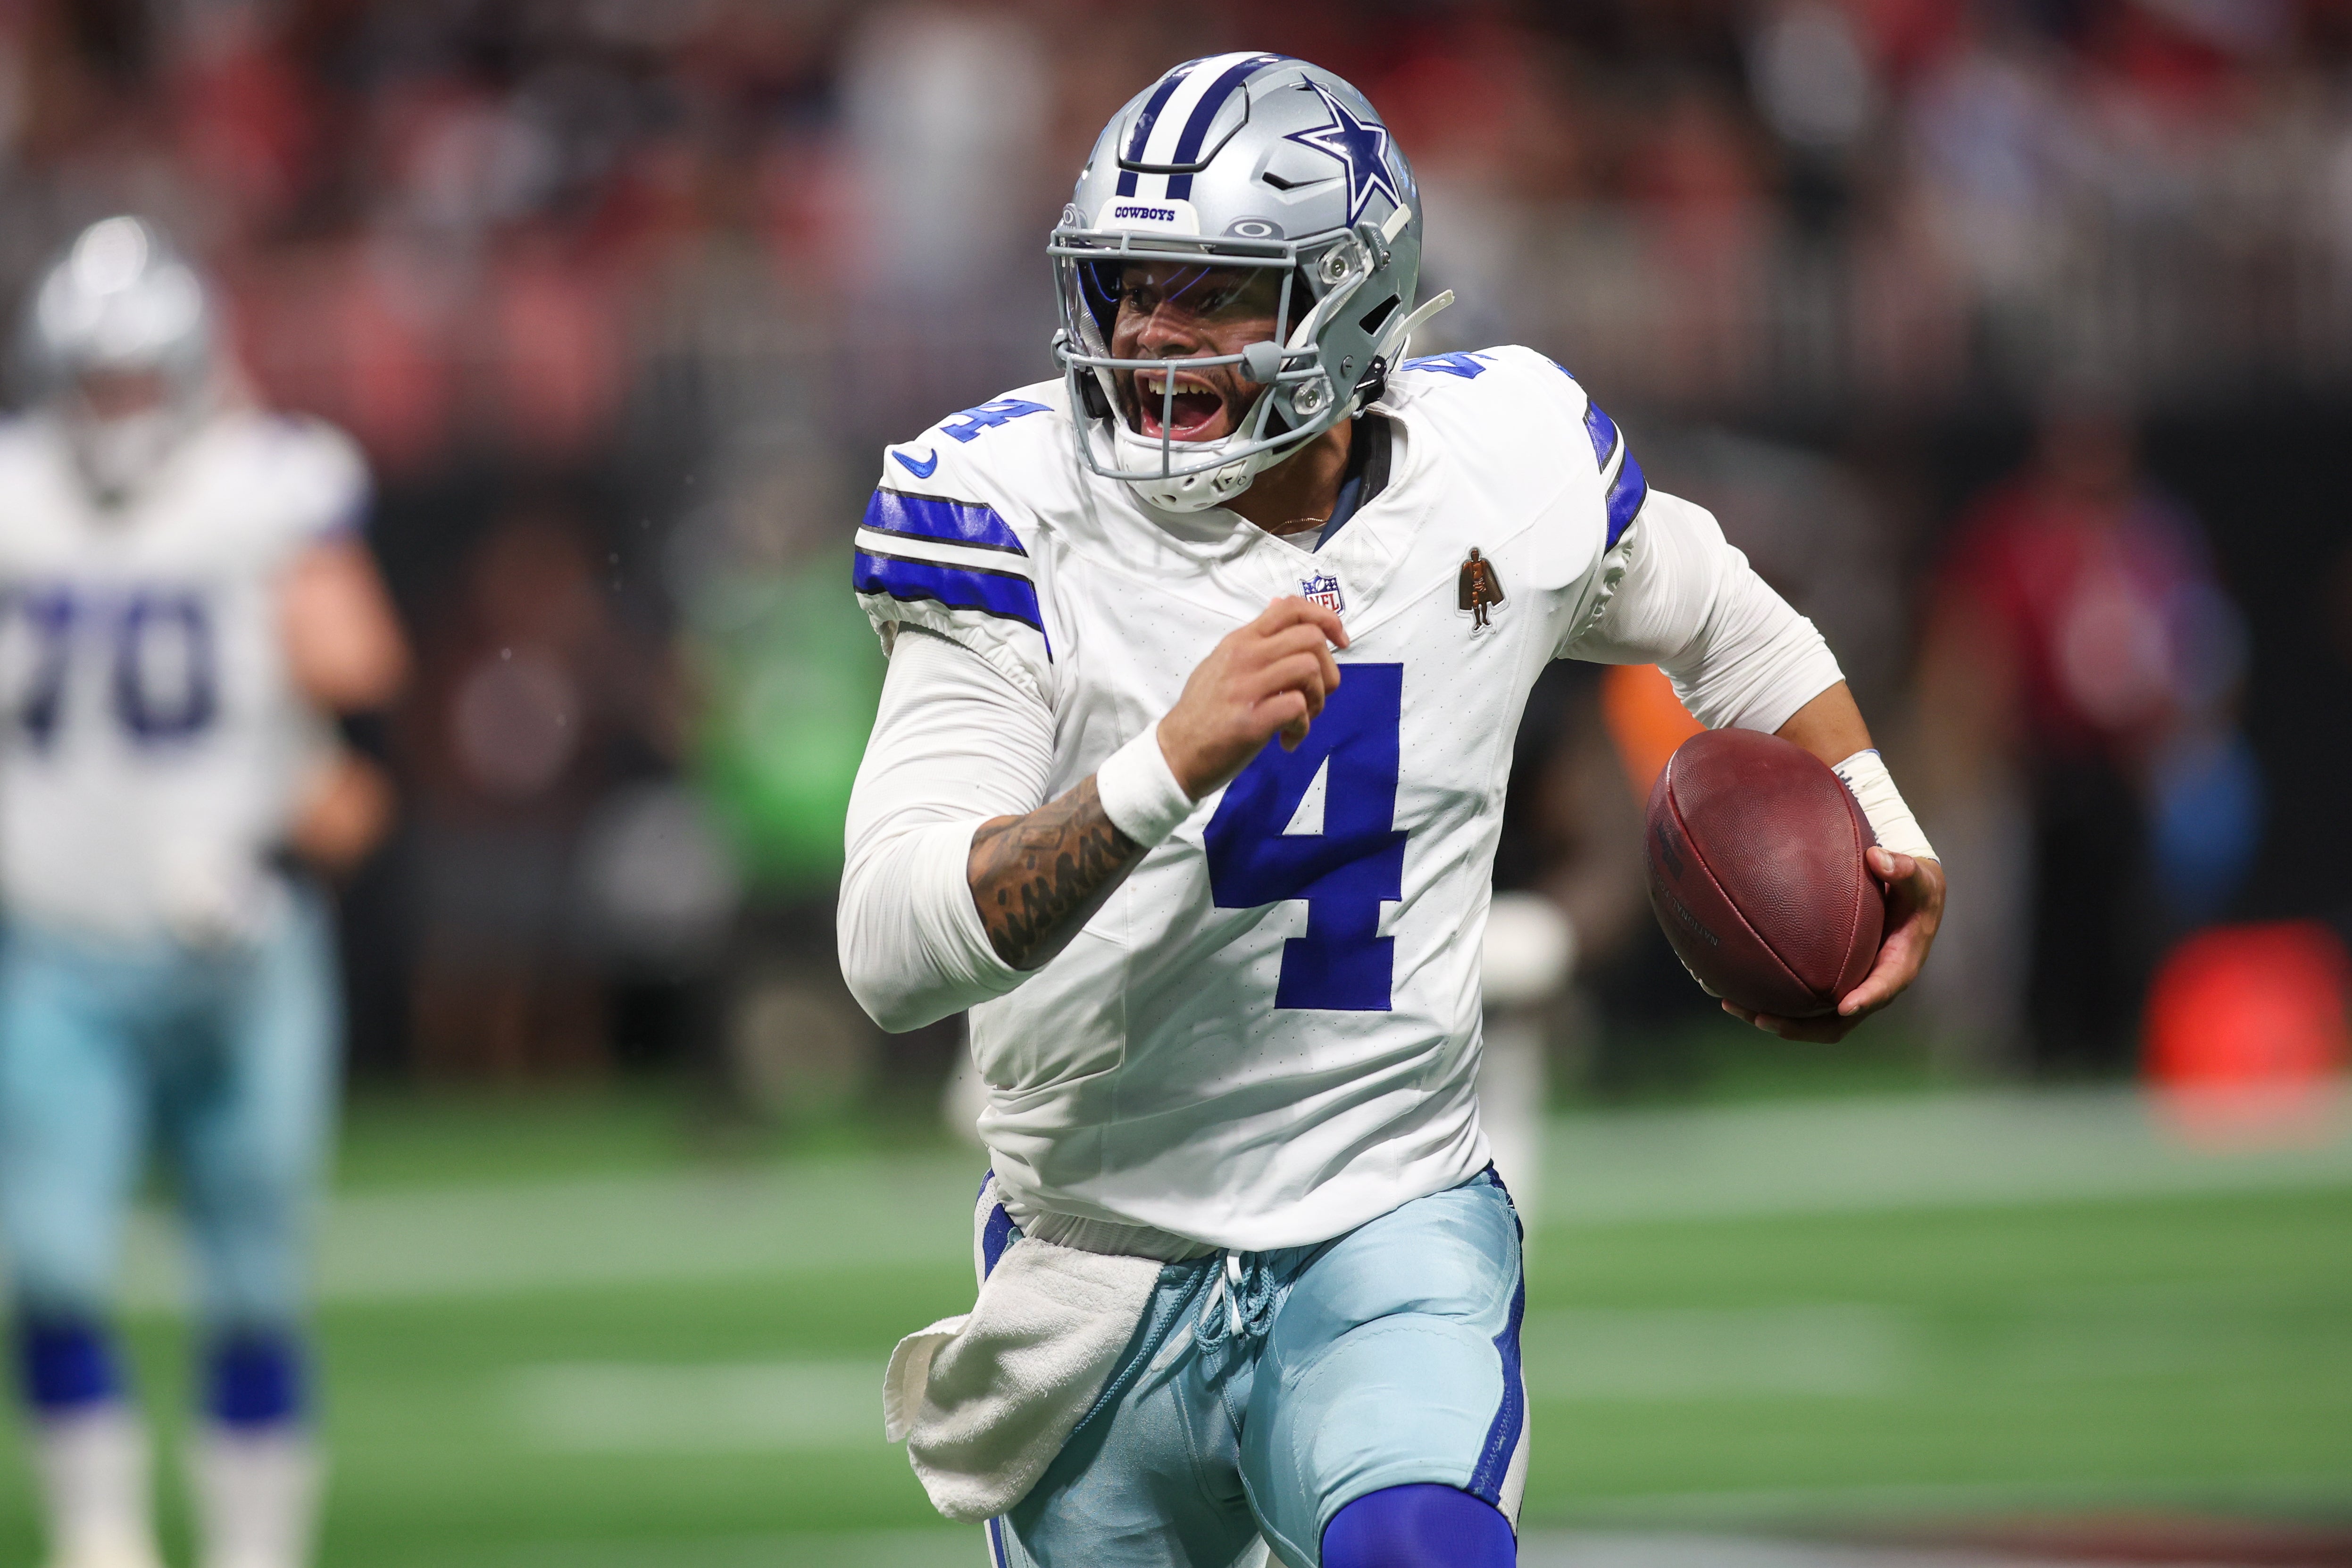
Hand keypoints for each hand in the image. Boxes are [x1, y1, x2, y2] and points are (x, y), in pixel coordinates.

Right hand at [1157, 596, 1348, 798]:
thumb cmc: (1204, 710)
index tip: (1340, 642)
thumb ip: (1255, 637)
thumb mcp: (1222, 662)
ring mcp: (1246, 688)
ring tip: (1302, 718)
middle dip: (1328, 669)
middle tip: (1316, 696)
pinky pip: (1297, 707)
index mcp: (1240, 641)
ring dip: (1317, 699)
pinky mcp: (1251, 721)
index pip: (1291, 607)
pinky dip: (1303, 727)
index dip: (1327, 619)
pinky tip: (1287, 739)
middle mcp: (1244, 657)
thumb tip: (1280, 603)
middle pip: (1311, 638)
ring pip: (1309, 670)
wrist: (1175, 753)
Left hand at [1723, 847, 1945, 1042]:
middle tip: (1762, 1017)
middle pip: (1836, 1022)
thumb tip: (1876, 856)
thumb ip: (1901, 869)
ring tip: (1733, 1005)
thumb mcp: (1917, 878)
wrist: (1911, 901)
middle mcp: (1872, 988)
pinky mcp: (1831, 984)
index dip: (1865, 1000)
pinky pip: (1802, 1003)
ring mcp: (1850, 990)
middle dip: (1800, 1026)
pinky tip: (1734, 988)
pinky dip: (1773, 1001)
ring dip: (1776, 1019)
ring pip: (1813, 1020)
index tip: (1844, 1006)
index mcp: (1897, 967)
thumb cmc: (1914, 890)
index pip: (1881, 989)